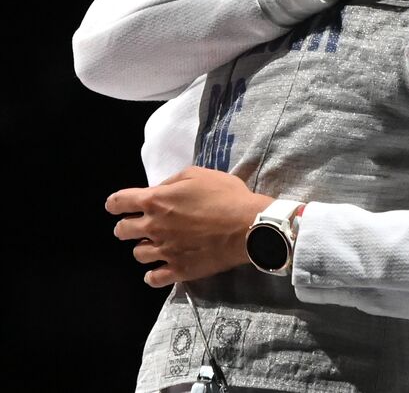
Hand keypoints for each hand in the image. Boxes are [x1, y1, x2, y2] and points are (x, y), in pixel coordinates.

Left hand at [106, 166, 275, 287]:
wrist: (248, 226)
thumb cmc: (226, 196)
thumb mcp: (200, 174)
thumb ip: (172, 181)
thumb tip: (159, 190)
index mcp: (156, 201)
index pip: (118, 202)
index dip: (116, 203)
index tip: (119, 206)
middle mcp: (153, 227)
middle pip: (121, 231)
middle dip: (127, 226)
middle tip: (140, 225)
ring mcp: (164, 251)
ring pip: (137, 254)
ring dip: (143, 247)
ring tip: (157, 245)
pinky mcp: (178, 270)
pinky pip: (153, 278)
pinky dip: (153, 275)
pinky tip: (159, 269)